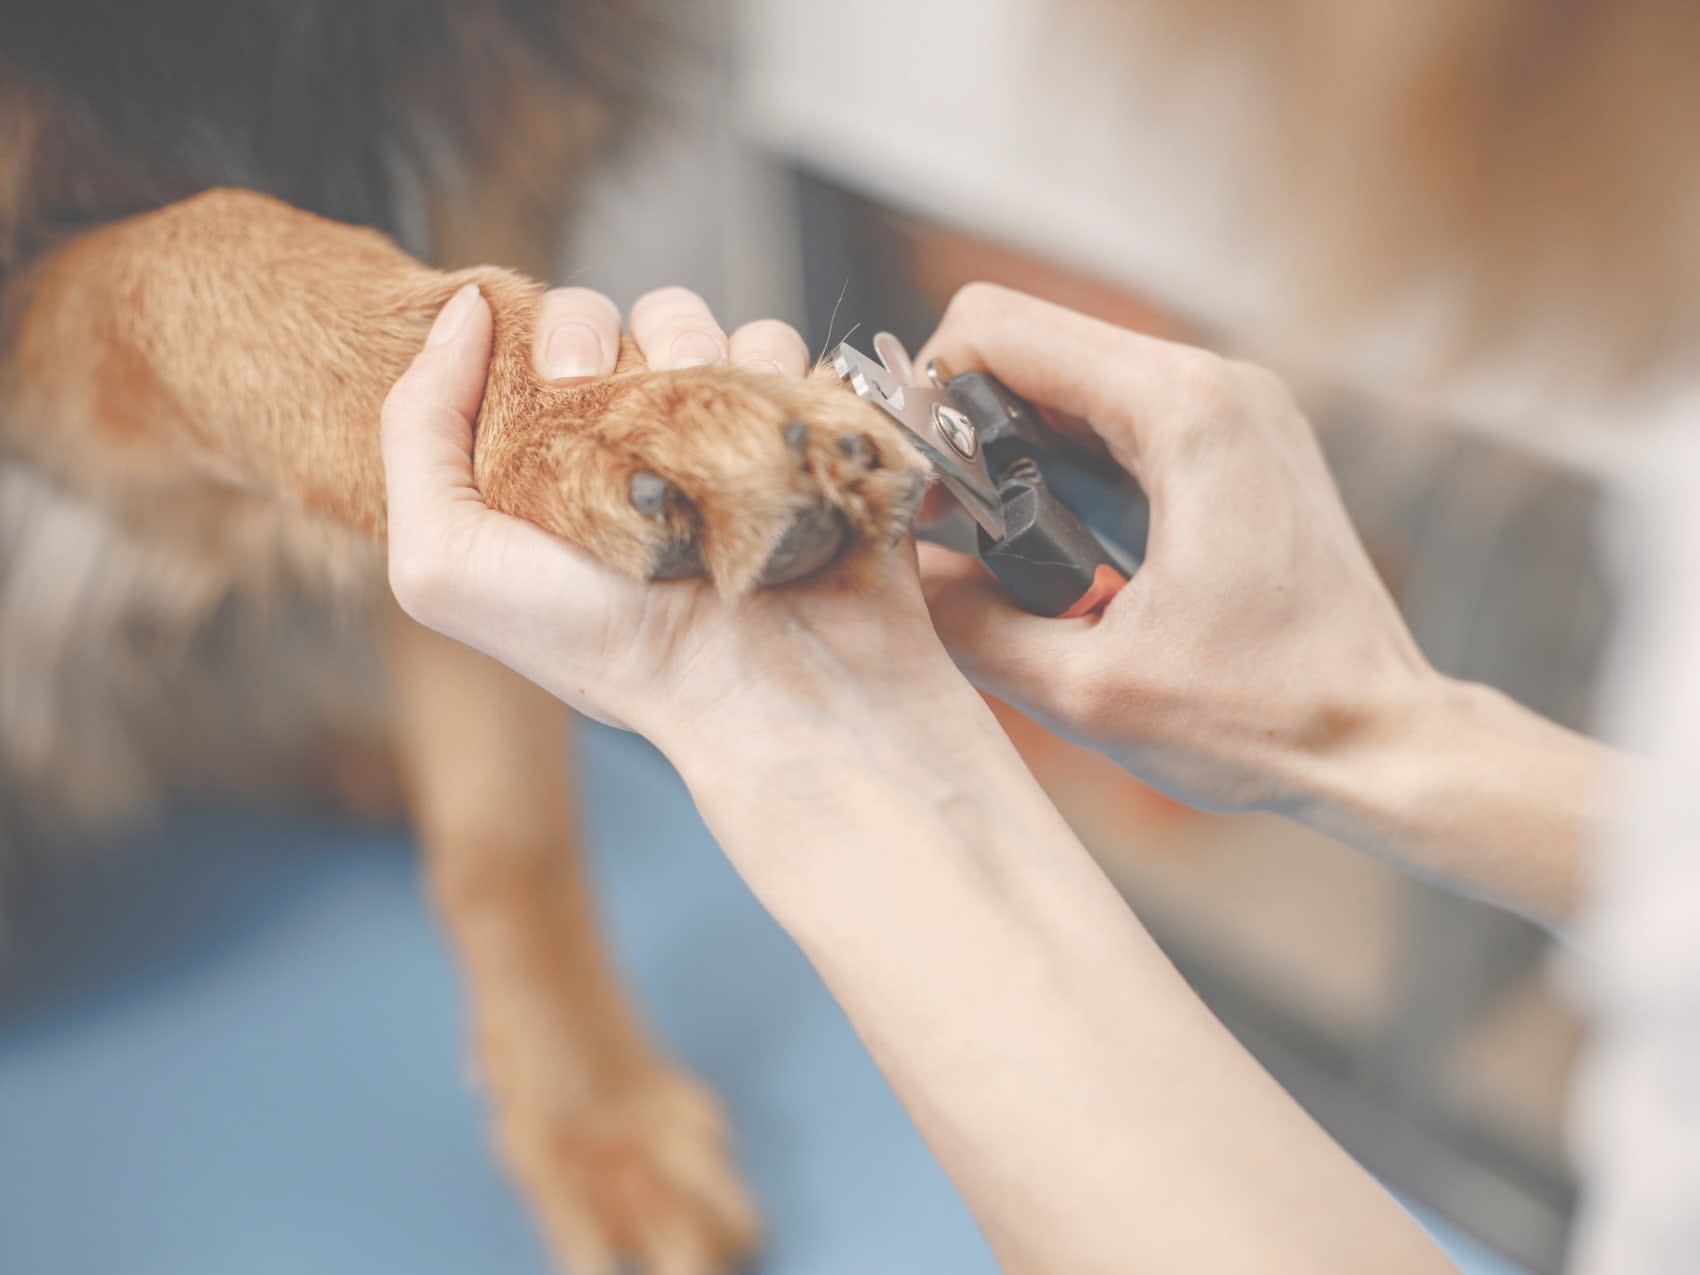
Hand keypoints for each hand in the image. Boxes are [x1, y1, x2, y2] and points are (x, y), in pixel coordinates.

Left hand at [380, 285, 956, 749]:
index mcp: (549, 471)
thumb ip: (414, 432)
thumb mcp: (444, 565)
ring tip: (698, 424)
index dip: (540, 336)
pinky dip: (772, 367)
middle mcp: (632, 453)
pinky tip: (760, 429)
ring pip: (698, 324)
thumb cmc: (600, 645)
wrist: (756, 687)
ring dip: (695, 343)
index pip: (531, 348)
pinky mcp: (795, 434)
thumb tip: (466, 309)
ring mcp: (718, 440)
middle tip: (607, 387)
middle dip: (605, 331)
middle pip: (611, 320)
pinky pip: (781, 354)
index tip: (556, 375)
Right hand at [915, 284, 1436, 813]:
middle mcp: (1217, 382)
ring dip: (1013, 446)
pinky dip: (1066, 461)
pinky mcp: (1241, 439)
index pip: (997, 326)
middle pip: (1032, 343)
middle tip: (943, 522)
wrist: (1383, 742)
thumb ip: (965, 623)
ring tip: (994, 543)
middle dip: (964, 423)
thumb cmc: (1266, 719)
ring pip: (1073, 377)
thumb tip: (897, 577)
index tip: (914, 479)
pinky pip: (1120, 414)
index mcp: (1183, 412)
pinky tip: (1057, 543)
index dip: (925, 391)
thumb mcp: (1085, 688)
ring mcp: (1237, 404)